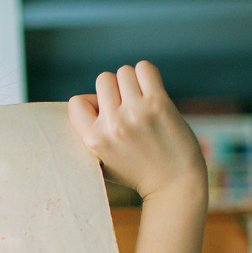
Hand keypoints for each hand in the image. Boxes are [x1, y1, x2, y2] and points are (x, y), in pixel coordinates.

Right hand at [68, 61, 205, 202]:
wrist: (175, 184)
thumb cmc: (138, 172)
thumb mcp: (102, 161)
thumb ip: (90, 135)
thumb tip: (86, 100)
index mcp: (93, 140)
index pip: (76, 101)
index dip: (91, 103)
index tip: (105, 114)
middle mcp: (112, 125)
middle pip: (103, 80)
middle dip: (115, 90)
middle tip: (128, 108)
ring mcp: (136, 113)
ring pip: (124, 72)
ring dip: (133, 82)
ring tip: (142, 102)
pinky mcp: (159, 104)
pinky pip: (145, 68)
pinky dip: (147, 75)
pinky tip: (153, 92)